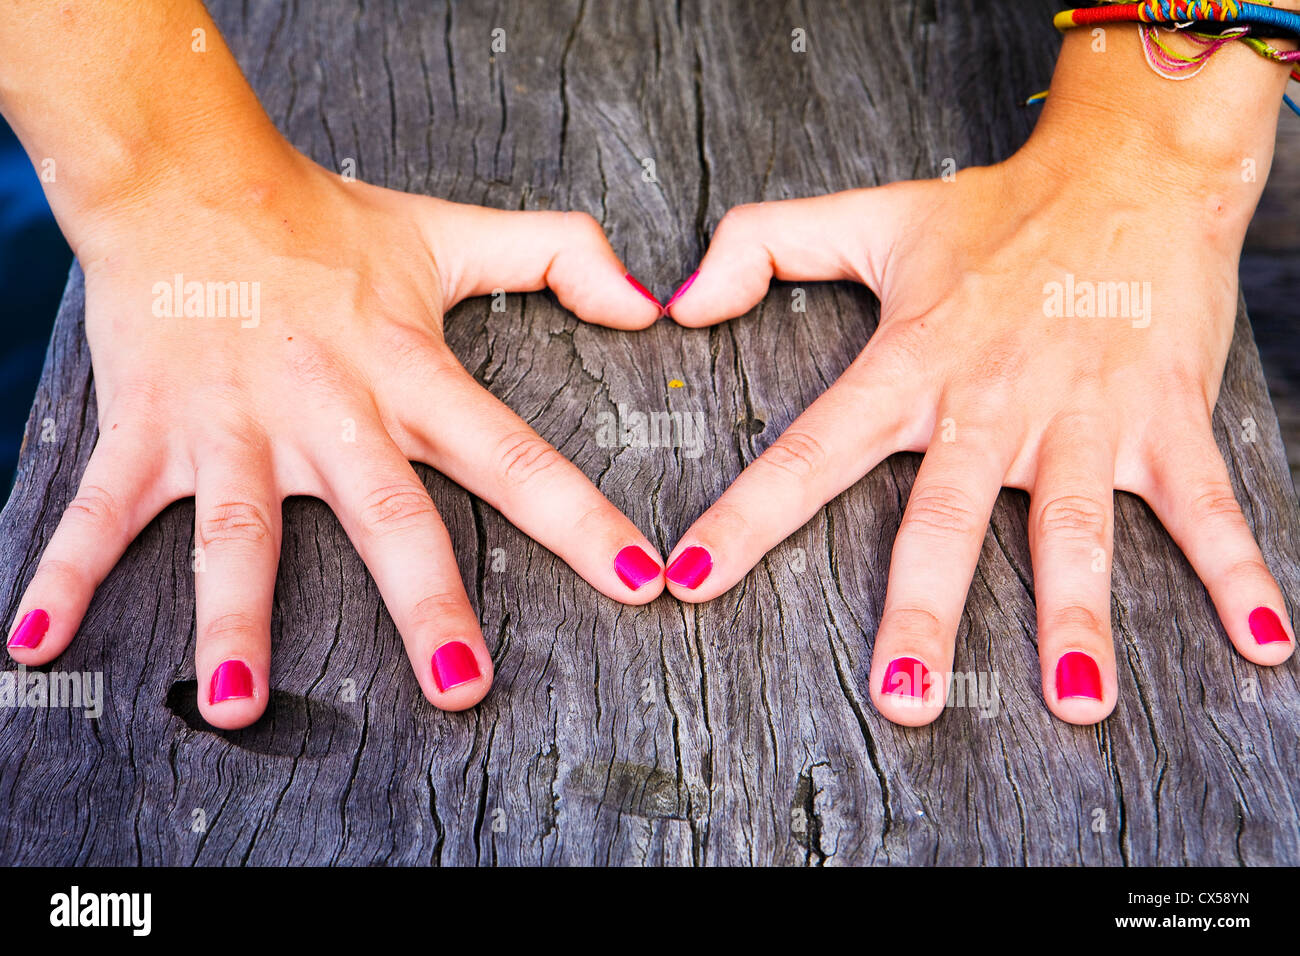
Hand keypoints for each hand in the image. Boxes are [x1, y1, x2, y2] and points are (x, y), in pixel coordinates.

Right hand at [4, 145, 665, 727]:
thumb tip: (650, 303)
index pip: (513, 454)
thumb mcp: (452, 234)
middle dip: (424, 602)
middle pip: (387, 516)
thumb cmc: (325, 221)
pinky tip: (36, 639)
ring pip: (238, 533)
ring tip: (238, 711)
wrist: (188, 175)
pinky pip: (102, 507)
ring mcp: (233, 424)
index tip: (638, 582)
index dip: (581, 520)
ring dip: (236, 622)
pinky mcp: (149, 427)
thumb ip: (559, 255)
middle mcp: (329, 411)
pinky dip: (65, 571)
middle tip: (459, 686)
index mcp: (409, 374)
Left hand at [663, 131, 1295, 725]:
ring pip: (1075, 527)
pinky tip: (1263, 641)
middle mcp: (990, 400)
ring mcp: (1085, 413)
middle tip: (904, 700)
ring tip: (1077, 702)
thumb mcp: (868, 217)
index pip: (810, 450)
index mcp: (910, 364)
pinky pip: (1206, 504)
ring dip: (1078, 615)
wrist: (1131, 167)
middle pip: (947, 518)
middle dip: (925, 613)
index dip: (746, 517)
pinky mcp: (1166, 415)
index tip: (692, 581)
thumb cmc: (995, 210)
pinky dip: (1236, 571)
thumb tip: (678, 302)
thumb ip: (764, 245)